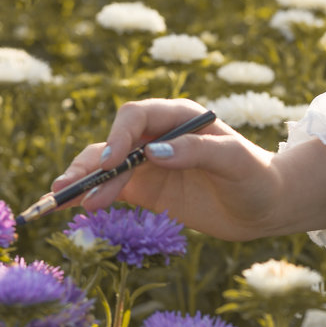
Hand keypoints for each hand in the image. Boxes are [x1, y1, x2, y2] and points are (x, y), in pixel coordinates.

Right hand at [51, 99, 325, 240]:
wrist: (267, 208)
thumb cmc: (258, 178)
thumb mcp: (235, 163)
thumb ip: (198, 152)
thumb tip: (155, 152)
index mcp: (179, 117)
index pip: (135, 117)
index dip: (117, 137)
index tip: (109, 164)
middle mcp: (158, 136)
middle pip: (112, 143)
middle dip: (89, 164)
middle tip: (69, 188)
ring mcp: (149, 163)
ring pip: (105, 166)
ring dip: (82, 181)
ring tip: (59, 201)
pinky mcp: (147, 188)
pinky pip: (111, 189)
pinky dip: (89, 196)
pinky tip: (68, 209)